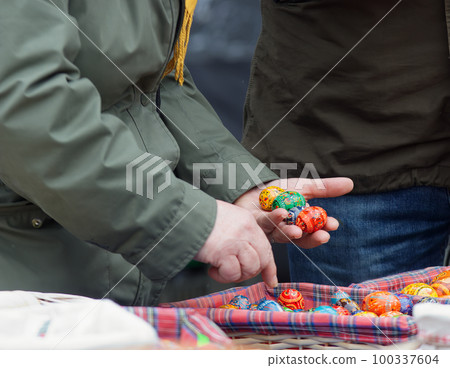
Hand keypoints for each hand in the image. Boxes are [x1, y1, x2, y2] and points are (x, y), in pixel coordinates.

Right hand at [194, 200, 277, 287]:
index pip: (265, 247)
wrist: (182, 214)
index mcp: (247, 220)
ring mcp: (237, 242)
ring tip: (220, 269)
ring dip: (235, 275)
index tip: (270, 280)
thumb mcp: (225, 218)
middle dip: (249, 272)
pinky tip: (212, 269)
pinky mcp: (224, 253)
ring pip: (249, 268)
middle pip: (261, 260)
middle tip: (234, 273)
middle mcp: (246, 230)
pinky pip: (232, 274)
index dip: (269, 267)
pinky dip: (222, 276)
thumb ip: (238, 233)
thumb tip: (244, 254)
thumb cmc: (197, 217)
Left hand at [234, 177, 352, 248]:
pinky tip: (280, 213)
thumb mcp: (304, 186)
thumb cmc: (279, 190)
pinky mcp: (254, 223)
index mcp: (298, 224)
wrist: (252, 184)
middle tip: (322, 235)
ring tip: (297, 230)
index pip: (312, 233)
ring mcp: (268, 228)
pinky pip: (264, 224)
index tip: (333, 226)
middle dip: (311, 237)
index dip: (322, 231)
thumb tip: (351, 183)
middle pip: (298, 238)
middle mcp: (284, 230)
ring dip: (290, 233)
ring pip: (280, 234)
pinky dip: (273, 219)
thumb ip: (325, 188)